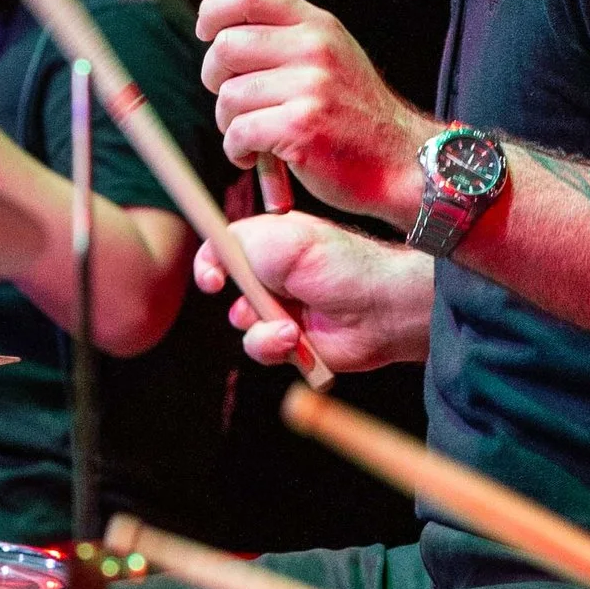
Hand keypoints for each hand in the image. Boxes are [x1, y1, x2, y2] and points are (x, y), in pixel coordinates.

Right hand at [192, 210, 435, 372]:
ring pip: (242, 325)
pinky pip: (261, 350)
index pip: (221, 249)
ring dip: (262, 329)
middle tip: (262, 301)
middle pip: (227, 291)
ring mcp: (279, 308)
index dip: (209, 266)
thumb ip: (234, 242)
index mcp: (267, 243)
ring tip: (291, 327)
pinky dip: (276, 347)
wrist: (380, 308)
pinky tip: (299, 340)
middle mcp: (270, 275)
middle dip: (243, 301)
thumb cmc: (336, 263)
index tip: (214, 282)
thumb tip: (212, 261)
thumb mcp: (276, 239)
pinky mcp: (289, 341)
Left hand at [197, 0, 428, 222]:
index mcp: (319, 27)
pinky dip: (237, 151)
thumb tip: (221, 35)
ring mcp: (310, 88)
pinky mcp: (300, 127)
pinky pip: (238, 133)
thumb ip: (287, 42)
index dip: (215, 9)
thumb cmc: (355, 118)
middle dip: (215, 78)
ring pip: (228, 96)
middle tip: (232, 101)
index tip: (206, 31)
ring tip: (252, 136)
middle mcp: (315, 50)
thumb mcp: (333, 60)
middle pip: (227, 46)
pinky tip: (256, 157)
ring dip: (228, 123)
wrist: (402, 162)